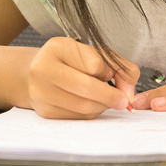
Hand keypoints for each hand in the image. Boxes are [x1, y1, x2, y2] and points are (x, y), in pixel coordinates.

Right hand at [22, 37, 138, 118]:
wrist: (36, 74)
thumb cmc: (68, 61)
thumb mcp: (91, 53)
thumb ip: (118, 66)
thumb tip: (129, 92)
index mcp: (56, 48)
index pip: (93, 64)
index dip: (107, 72)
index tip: (110, 75)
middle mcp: (43, 70)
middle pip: (86, 88)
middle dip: (110, 96)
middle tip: (122, 100)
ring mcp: (41, 93)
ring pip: (83, 106)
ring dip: (102, 106)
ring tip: (106, 100)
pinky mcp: (46, 112)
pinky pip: (78, 117)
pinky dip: (91, 112)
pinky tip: (91, 104)